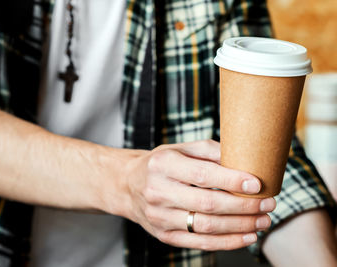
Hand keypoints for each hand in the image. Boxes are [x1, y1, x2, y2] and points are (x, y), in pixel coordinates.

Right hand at [124, 140, 275, 250]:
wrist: (128, 186)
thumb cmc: (160, 164)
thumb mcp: (179, 149)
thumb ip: (209, 151)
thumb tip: (243, 160)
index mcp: (163, 165)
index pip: (202, 175)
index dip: (232, 181)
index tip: (257, 183)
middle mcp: (158, 192)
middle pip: (208, 204)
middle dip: (244, 206)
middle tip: (268, 203)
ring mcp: (159, 217)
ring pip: (207, 227)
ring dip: (241, 226)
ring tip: (263, 220)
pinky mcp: (164, 235)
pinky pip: (200, 243)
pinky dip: (228, 242)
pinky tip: (247, 236)